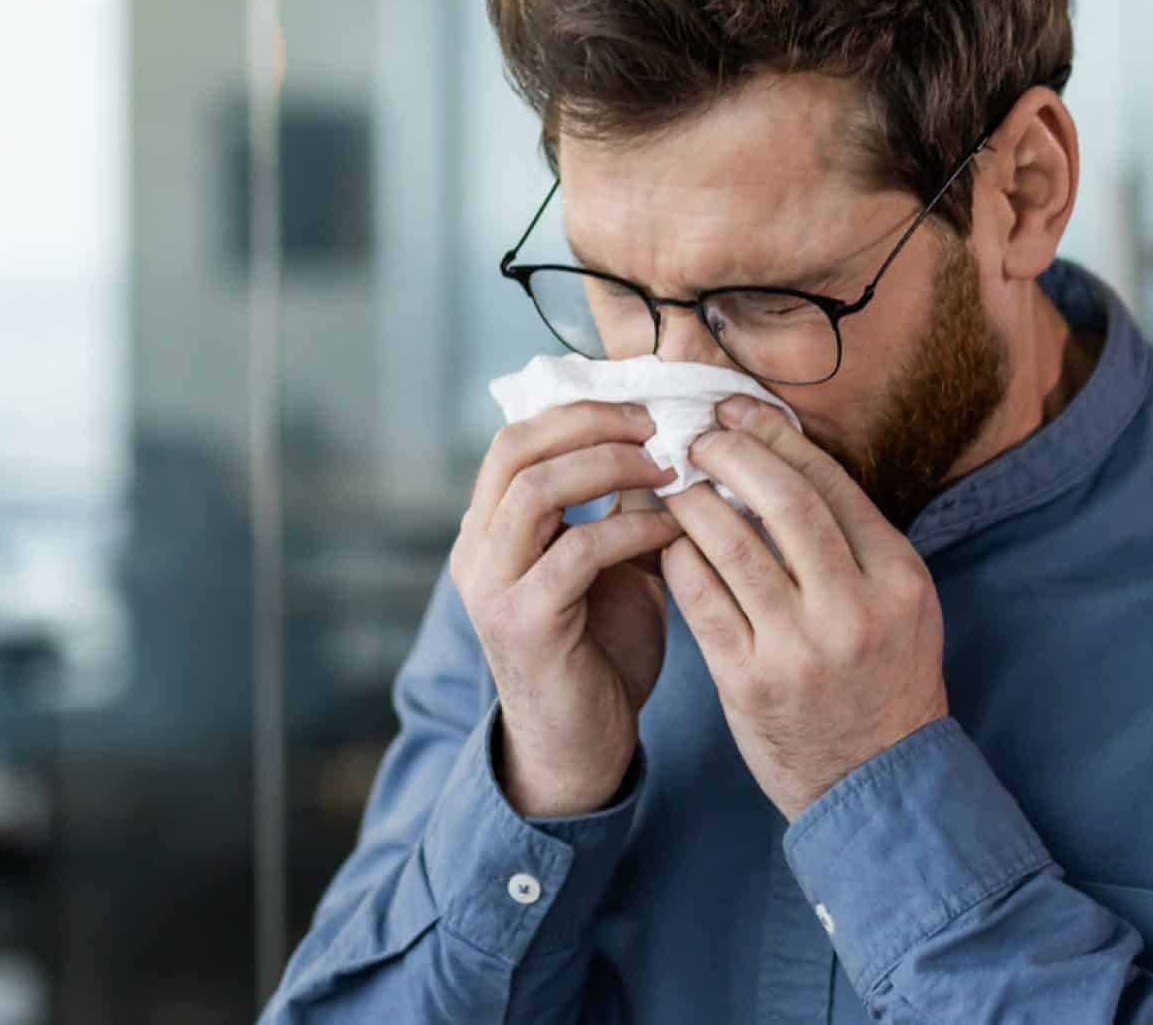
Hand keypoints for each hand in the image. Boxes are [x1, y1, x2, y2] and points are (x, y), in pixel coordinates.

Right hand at [451, 401, 681, 816]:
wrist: (580, 749)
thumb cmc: (599, 652)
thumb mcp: (609, 562)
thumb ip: (620, 504)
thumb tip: (665, 434)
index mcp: (490, 527)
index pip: (517, 436)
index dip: (580, 408)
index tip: (646, 402)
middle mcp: (477, 549)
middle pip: (517, 448)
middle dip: (594, 424)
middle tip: (659, 425)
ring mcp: (493, 586)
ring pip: (536, 489)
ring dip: (610, 467)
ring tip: (669, 469)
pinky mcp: (525, 623)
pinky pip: (578, 550)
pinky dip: (633, 528)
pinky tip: (675, 529)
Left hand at [659, 395, 948, 820]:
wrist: (873, 783)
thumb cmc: (881, 681)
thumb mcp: (900, 605)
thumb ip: (854, 540)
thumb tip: (781, 454)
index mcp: (898, 578)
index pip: (830, 483)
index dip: (776, 436)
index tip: (737, 411)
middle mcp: (854, 608)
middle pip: (783, 500)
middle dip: (732, 454)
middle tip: (697, 435)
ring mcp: (800, 647)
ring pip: (733, 543)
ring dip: (694, 500)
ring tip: (674, 481)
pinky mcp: (749, 680)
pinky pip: (700, 598)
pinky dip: (678, 557)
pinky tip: (665, 539)